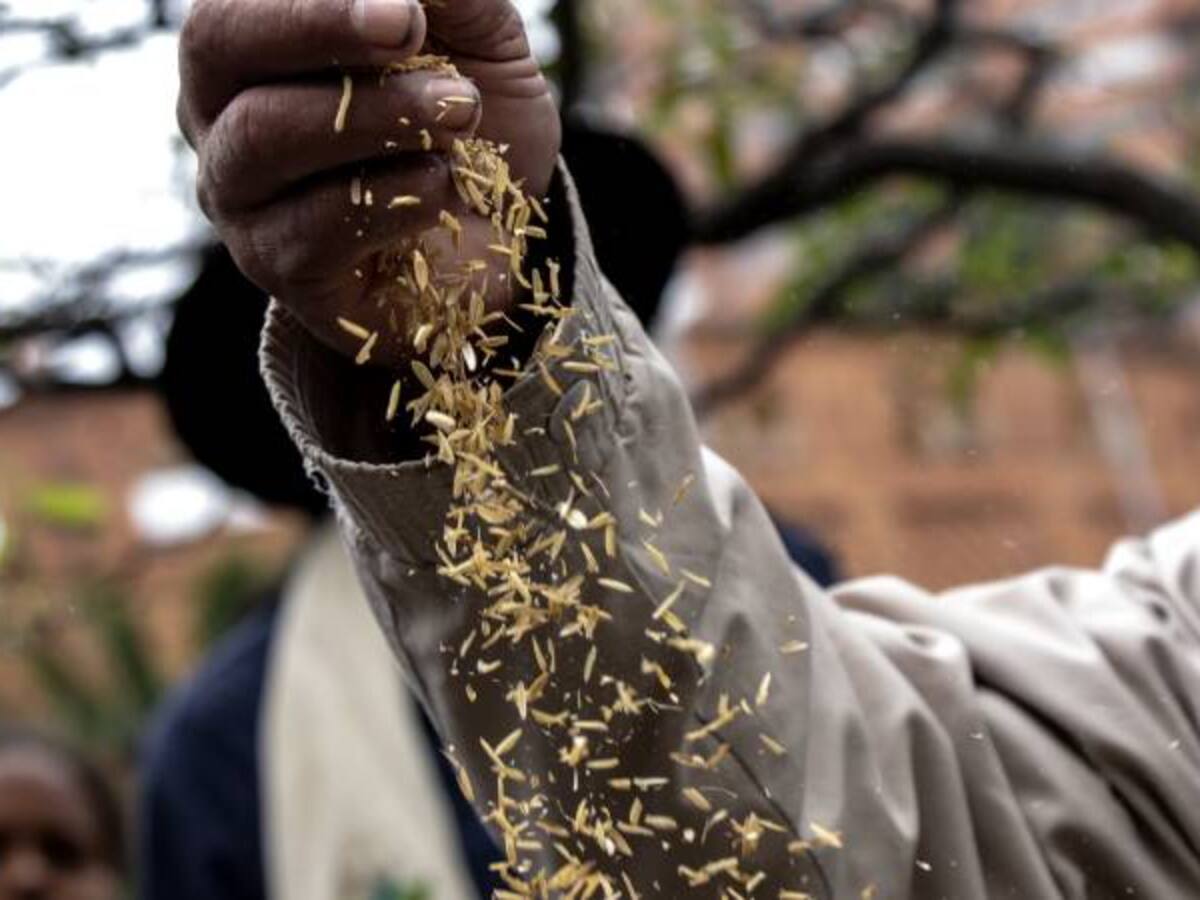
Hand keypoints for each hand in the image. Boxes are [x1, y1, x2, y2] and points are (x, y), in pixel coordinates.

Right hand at [177, 0, 560, 360]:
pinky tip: (443, 185)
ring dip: (373, 114)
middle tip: (409, 28)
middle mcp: (221, 112)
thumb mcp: (478, 41)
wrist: (501, 237)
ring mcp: (239, 196)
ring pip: (263, 134)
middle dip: (317, 24)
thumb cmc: (469, 126)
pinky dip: (393, 196)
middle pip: (215, 44)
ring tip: (459, 111)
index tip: (405, 5)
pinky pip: (313, 226)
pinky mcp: (279, 267)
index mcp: (252, 41)